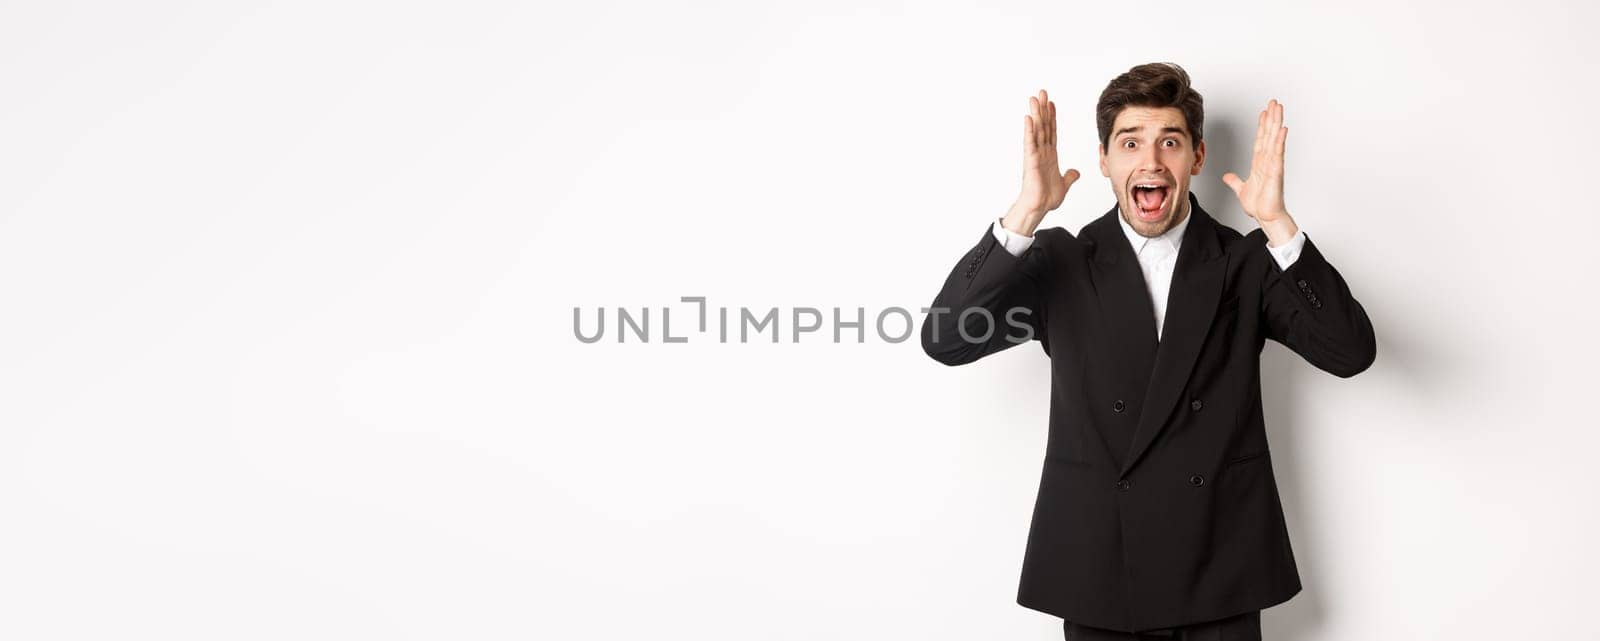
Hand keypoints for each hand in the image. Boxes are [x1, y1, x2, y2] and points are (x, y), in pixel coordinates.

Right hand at [1004, 89, 1080, 236]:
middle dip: (1043, 109)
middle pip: (1043, 126)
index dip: (1052, 117)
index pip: (1051, 131)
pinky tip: (1028, 118)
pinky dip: (1029, 130)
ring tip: (1034, 98)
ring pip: (1036, 130)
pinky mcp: (1031, 161)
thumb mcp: (1064, 184)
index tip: (1051, 103)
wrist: (1038, 208)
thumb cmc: (1045, 198)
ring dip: (1036, 114)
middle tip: (1042, 92)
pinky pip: (1030, 143)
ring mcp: (1035, 155)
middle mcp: (1041, 152)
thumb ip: (1069, 176)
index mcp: (1049, 155)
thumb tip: (1075, 172)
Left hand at [1221, 99, 1290, 226]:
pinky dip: (1280, 141)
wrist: (1265, 217)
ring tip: (1279, 108)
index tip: (1264, 113)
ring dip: (1276, 123)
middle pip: (1269, 135)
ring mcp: (1273, 165)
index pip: (1260, 139)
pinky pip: (1278, 154)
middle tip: (1274, 102)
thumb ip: (1235, 181)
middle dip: (1271, 118)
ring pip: (1274, 139)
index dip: (1262, 126)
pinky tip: (1283, 129)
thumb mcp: (1241, 190)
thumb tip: (1227, 176)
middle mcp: (1267, 161)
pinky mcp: (1276, 172)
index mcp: (1260, 163)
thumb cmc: (1259, 205)